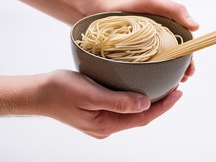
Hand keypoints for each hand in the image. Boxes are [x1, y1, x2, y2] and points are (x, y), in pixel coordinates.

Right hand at [37, 70, 182, 138]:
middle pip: (140, 117)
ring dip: (148, 101)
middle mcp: (106, 127)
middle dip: (160, 104)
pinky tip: (138, 88)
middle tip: (175, 87)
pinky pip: (122, 108)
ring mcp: (101, 122)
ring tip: (162, 87)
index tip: (178, 92)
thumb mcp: (90, 94)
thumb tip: (145, 103)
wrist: (37, 94)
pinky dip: (134, 99)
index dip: (163, 106)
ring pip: (132, 113)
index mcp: (106, 125)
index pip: (143, 117)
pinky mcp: (97, 113)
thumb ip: (118, 101)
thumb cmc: (60, 91)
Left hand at [100, 0, 199, 80]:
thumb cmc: (130, 6)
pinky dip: (149, 81)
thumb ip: (175, 9)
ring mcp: (144, 55)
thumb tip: (196, 26)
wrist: (101, 12)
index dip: (188, 61)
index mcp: (166, 34)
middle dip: (180, 73)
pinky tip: (149, 88)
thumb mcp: (152, 2)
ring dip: (166, 79)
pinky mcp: (130, 62)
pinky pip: (142, 74)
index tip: (189, 72)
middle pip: (173, 62)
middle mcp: (157, 46)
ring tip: (167, 88)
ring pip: (159, 71)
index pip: (182, 50)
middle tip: (179, 82)